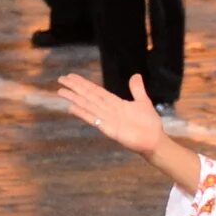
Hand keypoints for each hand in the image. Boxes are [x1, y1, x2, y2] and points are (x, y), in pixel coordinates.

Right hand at [60, 72, 204, 192]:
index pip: (96, 90)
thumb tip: (135, 75)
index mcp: (115, 103)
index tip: (71, 76)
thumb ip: (137, 89)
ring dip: (75, 98)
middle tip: (60, 79)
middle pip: (88, 96)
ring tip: (61, 91)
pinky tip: (71, 108)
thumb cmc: (149, 124)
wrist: (155, 140)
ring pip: (88, 106)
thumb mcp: (143, 102)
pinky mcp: (109, 130)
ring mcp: (108, 120)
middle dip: (75, 88)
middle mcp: (108, 110)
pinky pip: (94, 120)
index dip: (84, 83)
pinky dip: (83, 113)